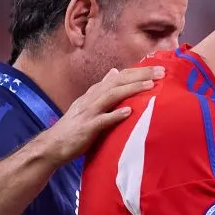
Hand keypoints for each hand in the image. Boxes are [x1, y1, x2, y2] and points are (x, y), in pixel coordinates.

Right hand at [44, 66, 164, 164]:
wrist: (53, 145)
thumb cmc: (74, 127)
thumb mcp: (88, 104)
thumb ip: (102, 89)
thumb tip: (114, 72)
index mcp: (94, 93)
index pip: (118, 77)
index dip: (137, 71)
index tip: (158, 69)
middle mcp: (91, 99)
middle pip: (117, 82)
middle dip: (139, 75)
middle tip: (161, 72)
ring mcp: (89, 113)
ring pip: (111, 96)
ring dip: (131, 89)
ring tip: (150, 85)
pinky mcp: (87, 128)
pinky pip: (102, 120)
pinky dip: (115, 115)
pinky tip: (129, 112)